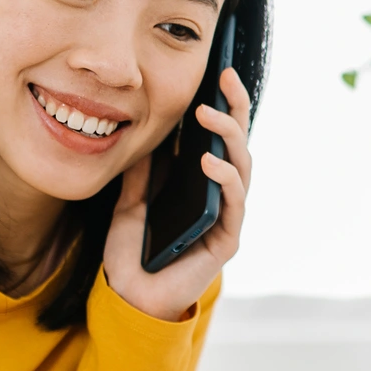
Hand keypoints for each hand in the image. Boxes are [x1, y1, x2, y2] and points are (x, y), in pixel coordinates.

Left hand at [102, 66, 251, 321]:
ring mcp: (227, 217)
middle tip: (226, 78)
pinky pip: (234, 203)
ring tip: (208, 116)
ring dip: (229, 138)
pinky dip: (225, 178)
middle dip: (236, 108)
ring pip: (242, 168)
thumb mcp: (128, 200)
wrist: (129, 298)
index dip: (223, 105)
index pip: (219, 137)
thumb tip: (147, 133)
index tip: (218, 72)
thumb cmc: (133, 254)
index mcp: (201, 185)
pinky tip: (209, 161)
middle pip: (239, 144)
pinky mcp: (226, 239)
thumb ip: (140, 171)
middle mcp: (220, 197)